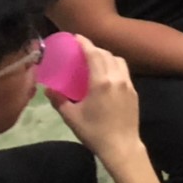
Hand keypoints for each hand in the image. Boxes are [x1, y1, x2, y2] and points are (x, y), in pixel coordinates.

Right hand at [49, 38, 143, 163]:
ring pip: (118, 61)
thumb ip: (59, 100)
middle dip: (94, 49)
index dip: (85, 43)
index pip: (94, 54)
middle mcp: (117, 78)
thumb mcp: (71, 117)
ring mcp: (128, 84)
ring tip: (94, 61)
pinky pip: (124, 71)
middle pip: (106, 54)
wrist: (122, 146)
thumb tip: (48, 89)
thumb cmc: (94, 132)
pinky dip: (114, 66)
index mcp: (101, 82)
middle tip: (82, 50)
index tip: (77, 37)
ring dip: (106, 56)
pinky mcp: (134, 91)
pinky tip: (106, 75)